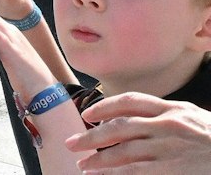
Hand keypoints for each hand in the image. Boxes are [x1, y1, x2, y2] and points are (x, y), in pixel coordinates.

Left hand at [68, 92, 210, 169]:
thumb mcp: (195, 120)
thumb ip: (167, 117)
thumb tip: (134, 119)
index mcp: (174, 109)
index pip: (131, 101)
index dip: (105, 106)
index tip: (87, 115)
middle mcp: (169, 125)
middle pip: (119, 126)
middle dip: (91, 136)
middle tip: (72, 144)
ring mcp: (170, 148)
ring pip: (123, 151)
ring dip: (99, 160)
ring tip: (84, 166)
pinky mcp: (172, 170)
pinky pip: (136, 172)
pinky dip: (116, 174)